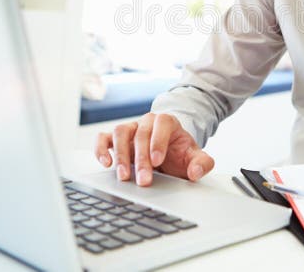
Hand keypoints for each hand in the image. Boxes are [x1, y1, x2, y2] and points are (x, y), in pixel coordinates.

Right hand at [95, 112, 214, 186]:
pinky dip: (101, 149)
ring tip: (124, 176)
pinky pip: (103, 138)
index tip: (158, 160)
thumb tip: (196, 172)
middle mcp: (146, 122)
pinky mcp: (115, 139)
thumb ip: (202, 164)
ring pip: (120, 133)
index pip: (161, 124)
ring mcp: (130, 129)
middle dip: (141, 158)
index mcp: (167, 122)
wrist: (168, 150)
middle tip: (143, 180)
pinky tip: (106, 163)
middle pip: (140, 134)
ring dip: (120, 155)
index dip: (158, 141)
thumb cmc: (179, 153)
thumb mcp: (194, 157)